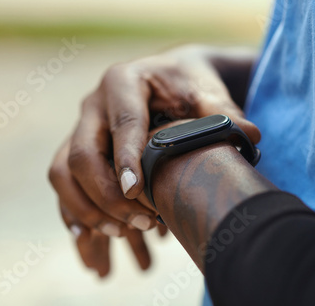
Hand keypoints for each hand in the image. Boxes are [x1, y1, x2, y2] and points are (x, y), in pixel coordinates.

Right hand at [48, 44, 259, 275]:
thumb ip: (222, 112)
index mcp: (123, 82)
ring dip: (87, 209)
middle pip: (82, 155)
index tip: (137, 192)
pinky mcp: (78, 148)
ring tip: (121, 234)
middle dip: (107, 196)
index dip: (126, 160)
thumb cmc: (187, 83)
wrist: (166, 78)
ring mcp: (81, 127)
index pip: (122, 124)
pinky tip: (89, 237)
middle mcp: (93, 105)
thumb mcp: (205, 90)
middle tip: (145, 222)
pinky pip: (64, 184)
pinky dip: (74, 212)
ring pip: (64, 173)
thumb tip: (250, 135)